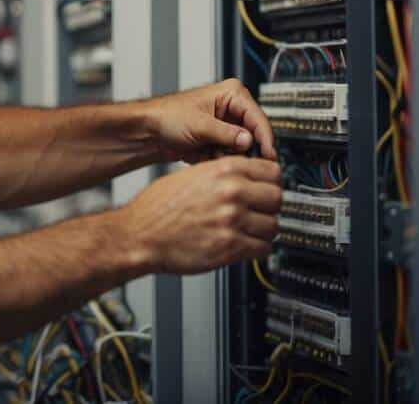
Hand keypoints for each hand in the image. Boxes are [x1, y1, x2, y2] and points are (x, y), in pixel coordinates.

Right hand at [116, 156, 282, 274]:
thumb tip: (244, 177)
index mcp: (223, 170)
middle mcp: (232, 192)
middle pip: (277, 197)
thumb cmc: (156, 208)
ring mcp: (233, 220)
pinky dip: (257, 248)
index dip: (271, 181)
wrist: (140, 235)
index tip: (268, 188)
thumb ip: (220, 175)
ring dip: (264, 230)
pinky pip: (263, 248)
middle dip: (269, 207)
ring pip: (273, 226)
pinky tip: (245, 244)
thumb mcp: (189, 176)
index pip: (272, 170)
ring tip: (250, 231)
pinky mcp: (230, 247)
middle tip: (260, 211)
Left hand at [142, 78, 277, 162]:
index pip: (258, 118)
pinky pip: (230, 156)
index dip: (266, 139)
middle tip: (237, 162)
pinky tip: (204, 157)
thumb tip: (249, 142)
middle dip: (243, 151)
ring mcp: (227, 126)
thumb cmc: (166, 117)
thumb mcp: (199, 125)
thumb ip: (226, 134)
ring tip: (210, 155)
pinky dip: (219, 160)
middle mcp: (233, 109)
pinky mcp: (220, 141)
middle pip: (254, 135)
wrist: (148, 131)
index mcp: (232, 94)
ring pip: (242, 149)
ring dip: (229, 157)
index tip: (270, 156)